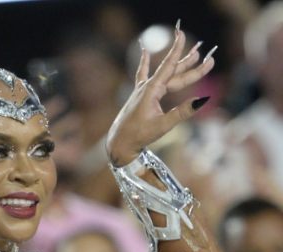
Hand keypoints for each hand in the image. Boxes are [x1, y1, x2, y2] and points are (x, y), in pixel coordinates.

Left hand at [106, 27, 215, 165]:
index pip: (169, 66)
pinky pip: (143, 75)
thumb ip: (182, 112)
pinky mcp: (139, 96)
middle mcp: (147, 86)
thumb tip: (202, 100)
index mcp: (152, 90)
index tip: (182, 33)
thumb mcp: (162, 125)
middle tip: (208, 57)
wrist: (118, 143)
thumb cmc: (139, 135)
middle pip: (173, 72)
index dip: (178, 50)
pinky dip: (144, 63)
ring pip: (165, 74)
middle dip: (190, 65)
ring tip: (195, 54)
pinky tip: (144, 51)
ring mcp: (142, 90)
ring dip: (179, 65)